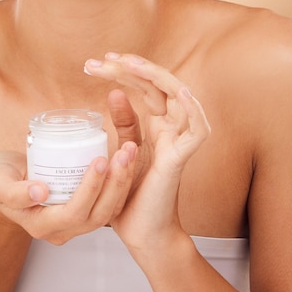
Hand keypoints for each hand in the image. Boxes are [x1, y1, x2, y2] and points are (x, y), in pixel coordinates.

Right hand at [0, 143, 136, 244]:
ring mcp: (75, 224)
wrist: (8, 179)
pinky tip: (126, 159)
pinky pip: (108, 204)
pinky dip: (120, 183)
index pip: (73, 212)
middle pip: (97, 215)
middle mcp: (61, 230)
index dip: (89, 190)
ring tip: (129, 153)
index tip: (99, 161)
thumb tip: (39, 193)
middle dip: (113, 184)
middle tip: (123, 153)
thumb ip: (13, 191)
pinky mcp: (85, 211)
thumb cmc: (2, 178)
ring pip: (107, 211)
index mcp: (40, 225)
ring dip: (122, 183)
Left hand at [83, 53, 209, 248]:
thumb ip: (123, 123)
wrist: (141, 232)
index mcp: (157, 123)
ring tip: (130, 64)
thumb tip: (114, 92)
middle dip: (131, 67)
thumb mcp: (123, 150)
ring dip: (157, 77)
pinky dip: (194, 111)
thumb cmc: (132, 194)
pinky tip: (180, 93)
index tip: (95, 63)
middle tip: (103, 59)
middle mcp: (171, 126)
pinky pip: (197, 132)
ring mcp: (178, 141)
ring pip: (180, 96)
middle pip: (159, 84)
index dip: (124, 69)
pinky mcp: (181, 160)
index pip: (145, 84)